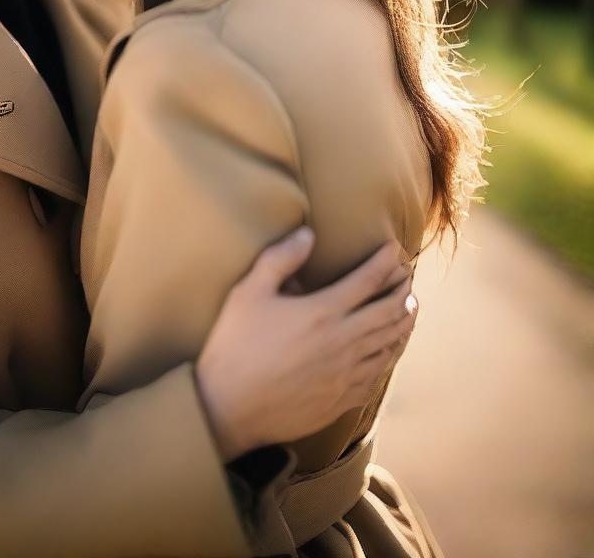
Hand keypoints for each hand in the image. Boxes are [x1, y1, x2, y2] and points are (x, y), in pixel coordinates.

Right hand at [195, 229, 416, 461]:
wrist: (230, 407)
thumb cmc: (235, 345)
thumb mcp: (248, 293)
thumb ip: (279, 259)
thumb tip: (307, 234)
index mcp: (322, 312)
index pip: (368, 280)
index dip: (385, 260)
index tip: (393, 248)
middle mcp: (342, 341)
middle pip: (389, 312)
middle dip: (403, 290)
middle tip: (408, 277)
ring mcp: (345, 373)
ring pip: (390, 344)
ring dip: (405, 323)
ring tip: (410, 309)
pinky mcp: (342, 398)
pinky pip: (378, 374)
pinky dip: (391, 356)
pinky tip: (390, 351)